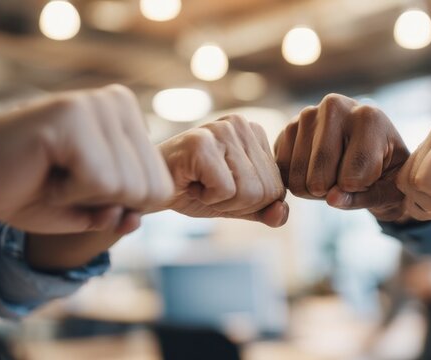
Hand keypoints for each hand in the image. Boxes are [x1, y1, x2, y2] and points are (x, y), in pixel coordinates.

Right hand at [0, 84, 173, 233]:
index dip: (119, 207)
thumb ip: (121, 213)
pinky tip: (44, 170)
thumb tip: (138, 218)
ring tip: (52, 174)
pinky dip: (69, 193)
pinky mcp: (71, 115)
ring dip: (84, 197)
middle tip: (62, 182)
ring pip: (127, 186)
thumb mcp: (87, 210)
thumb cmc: (24, 191)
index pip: (161, 187)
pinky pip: (101, 181)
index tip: (79, 187)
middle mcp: (118, 102)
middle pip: (150, 189)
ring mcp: (95, 104)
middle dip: (105, 204)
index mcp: (128, 117)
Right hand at [158, 115, 287, 226]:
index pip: (278, 188)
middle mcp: (242, 124)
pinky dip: (206, 198)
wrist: (149, 186)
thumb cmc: (192, 189)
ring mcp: (221, 129)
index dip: (250, 203)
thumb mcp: (236, 204)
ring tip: (199, 183)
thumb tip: (281, 215)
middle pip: (266, 191)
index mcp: (255, 132)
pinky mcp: (201, 142)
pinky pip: (226, 190)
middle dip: (236, 203)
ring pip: (249, 192)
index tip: (222, 187)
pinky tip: (190, 182)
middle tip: (208, 187)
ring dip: (220, 201)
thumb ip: (263, 210)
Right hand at [274, 94, 409, 220]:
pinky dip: (297, 182)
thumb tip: (331, 198)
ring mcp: (307, 115)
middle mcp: (334, 106)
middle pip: (320, 178)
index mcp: (368, 117)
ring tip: (333, 172)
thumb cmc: (386, 173)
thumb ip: (366, 198)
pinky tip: (315, 169)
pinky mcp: (288, 127)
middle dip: (332, 192)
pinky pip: (283, 173)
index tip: (374, 176)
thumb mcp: (390, 190)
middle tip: (348, 178)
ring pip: (298, 179)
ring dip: (314, 190)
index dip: (360, 190)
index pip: (352, 178)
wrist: (371, 149)